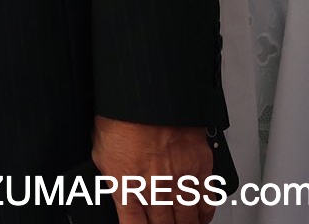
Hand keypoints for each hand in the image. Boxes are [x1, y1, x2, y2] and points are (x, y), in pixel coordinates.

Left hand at [91, 117, 214, 223]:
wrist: (146, 97)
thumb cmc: (121, 119)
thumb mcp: (102, 154)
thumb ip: (114, 178)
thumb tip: (117, 190)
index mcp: (128, 187)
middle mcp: (155, 188)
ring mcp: (179, 180)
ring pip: (187, 218)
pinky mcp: (200, 167)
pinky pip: (207, 200)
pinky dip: (205, 213)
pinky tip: (201, 216)